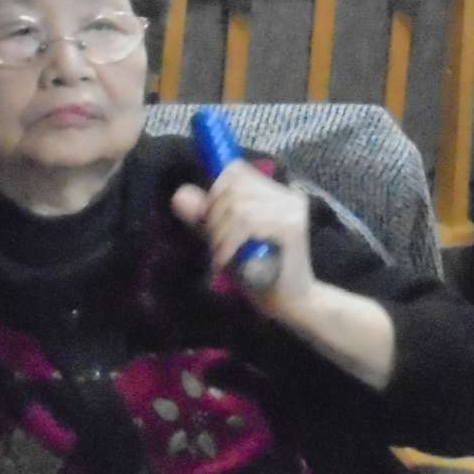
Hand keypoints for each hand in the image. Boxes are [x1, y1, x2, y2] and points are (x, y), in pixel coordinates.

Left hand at [171, 161, 314, 312]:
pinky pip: (247, 224)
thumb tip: (179, 194)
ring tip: (222, 255)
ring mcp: (293, 211)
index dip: (215, 189)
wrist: (291, 303)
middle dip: (213, 217)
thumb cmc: (259, 273)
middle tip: (216, 245)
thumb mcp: (225, 241)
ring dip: (219, 235)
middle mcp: (289, 197)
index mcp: (277, 195)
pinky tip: (226, 262)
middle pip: (233, 188)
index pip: (237, 170)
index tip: (210, 219)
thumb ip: (205, 218)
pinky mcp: (292, 228)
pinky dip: (228, 244)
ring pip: (237, 207)